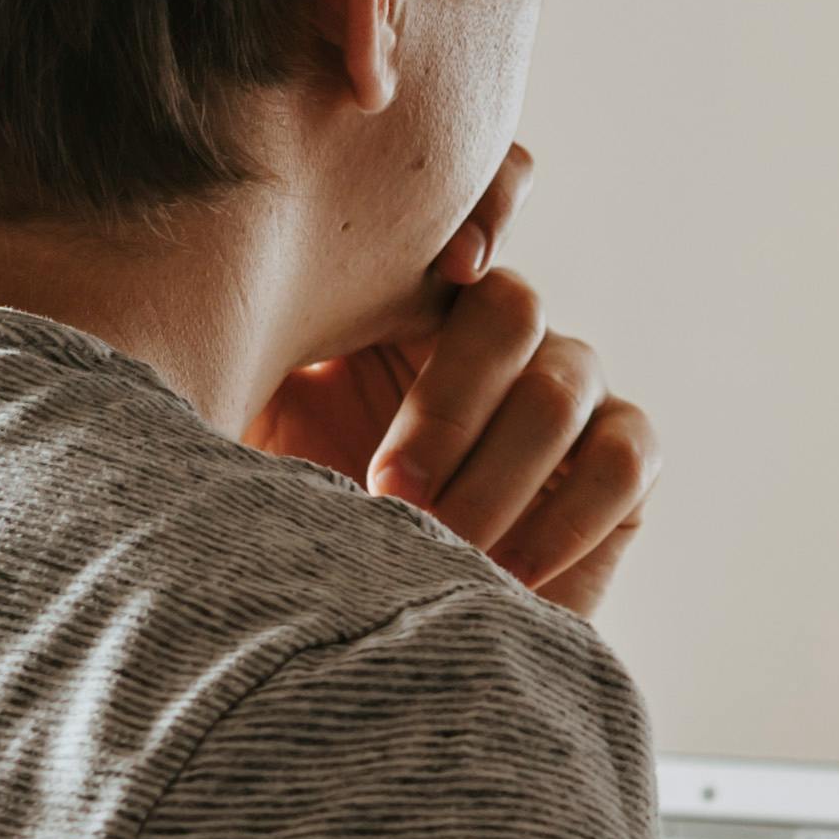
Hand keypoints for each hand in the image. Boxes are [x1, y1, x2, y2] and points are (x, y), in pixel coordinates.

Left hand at [252, 146, 657, 612]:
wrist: (357, 635)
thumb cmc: (294, 526)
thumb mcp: (257, 425)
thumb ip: (255, 351)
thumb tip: (214, 294)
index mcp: (413, 297)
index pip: (472, 203)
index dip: (485, 204)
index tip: (447, 269)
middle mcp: (504, 331)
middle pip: (512, 308)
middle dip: (449, 406)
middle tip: (387, 491)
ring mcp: (573, 389)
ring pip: (562, 390)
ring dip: (493, 475)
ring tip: (435, 545)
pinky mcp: (624, 462)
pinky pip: (622, 460)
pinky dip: (565, 519)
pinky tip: (505, 574)